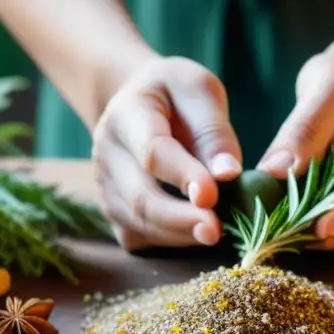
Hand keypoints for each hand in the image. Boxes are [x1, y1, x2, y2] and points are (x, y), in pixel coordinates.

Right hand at [93, 56, 242, 250]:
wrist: (141, 101)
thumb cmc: (177, 95)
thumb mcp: (200, 91)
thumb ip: (213, 131)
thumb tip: (228, 175)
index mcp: (126, 114)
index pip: (152, 152)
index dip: (182, 176)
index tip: (212, 195)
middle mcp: (106, 152)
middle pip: (139, 196)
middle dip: (179, 219)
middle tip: (216, 231)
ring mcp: (105, 185)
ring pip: (137, 222)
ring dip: (178, 234)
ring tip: (215, 234)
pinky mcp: (113, 210)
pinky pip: (137, 236)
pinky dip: (168, 242)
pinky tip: (195, 234)